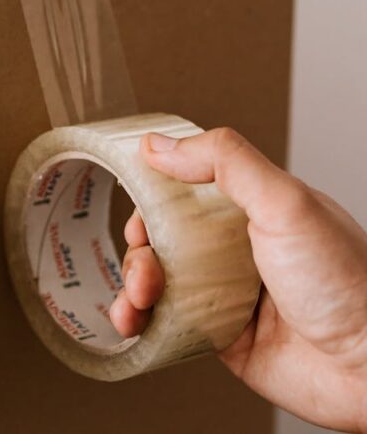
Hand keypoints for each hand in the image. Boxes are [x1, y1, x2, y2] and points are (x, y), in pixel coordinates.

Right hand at [111, 128, 366, 431]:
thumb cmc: (349, 284)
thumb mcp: (286, 203)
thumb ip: (225, 162)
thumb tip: (161, 144)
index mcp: (253, 208)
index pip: (187, 186)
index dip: (153, 191)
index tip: (134, 197)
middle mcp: (236, 248)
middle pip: (162, 235)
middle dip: (139, 245)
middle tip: (146, 259)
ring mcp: (224, 292)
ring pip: (156, 279)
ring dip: (132, 284)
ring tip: (141, 298)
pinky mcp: (216, 334)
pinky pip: (162, 321)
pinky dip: (137, 320)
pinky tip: (133, 321)